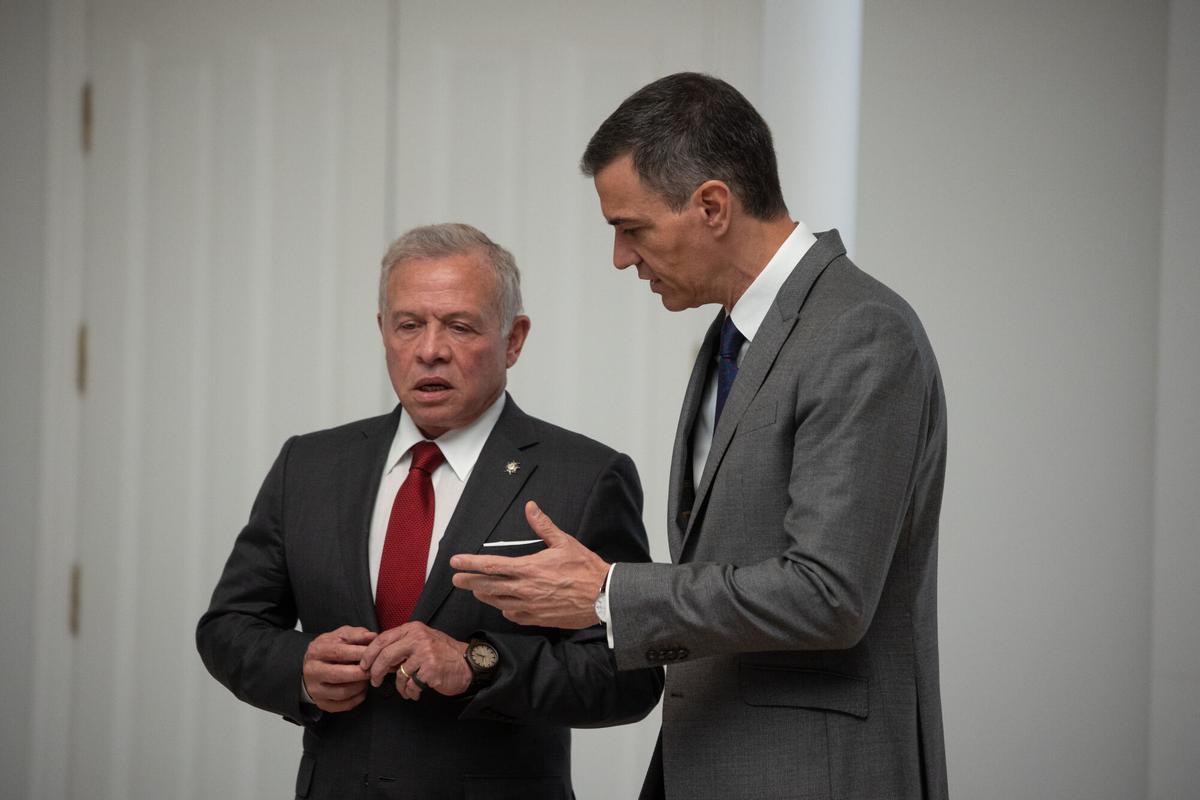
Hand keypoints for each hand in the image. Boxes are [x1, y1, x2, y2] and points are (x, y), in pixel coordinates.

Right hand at [302, 625, 375, 712]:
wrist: (312, 666)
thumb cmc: (330, 649)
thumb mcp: (340, 636)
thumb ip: (357, 634)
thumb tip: (372, 636)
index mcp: (316, 651)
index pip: (339, 653)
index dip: (359, 653)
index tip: (374, 653)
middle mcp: (312, 671)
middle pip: (340, 675)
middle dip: (361, 672)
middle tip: (374, 669)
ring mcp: (315, 690)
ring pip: (343, 692)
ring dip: (361, 686)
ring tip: (368, 678)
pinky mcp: (322, 703)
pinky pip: (344, 705)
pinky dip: (358, 698)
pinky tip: (362, 689)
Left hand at [358, 621, 471, 699]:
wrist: (467, 663)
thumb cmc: (443, 654)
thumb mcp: (422, 640)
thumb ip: (402, 645)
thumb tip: (377, 658)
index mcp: (413, 629)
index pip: (382, 639)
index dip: (369, 654)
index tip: (364, 665)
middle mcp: (418, 638)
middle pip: (386, 655)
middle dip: (376, 672)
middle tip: (375, 681)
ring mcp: (425, 654)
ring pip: (399, 674)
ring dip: (399, 687)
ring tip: (405, 690)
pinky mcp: (430, 670)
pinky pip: (411, 685)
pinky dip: (411, 692)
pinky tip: (416, 692)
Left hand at [450, 500, 609, 628]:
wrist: (603, 597)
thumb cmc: (585, 568)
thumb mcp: (564, 542)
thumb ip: (543, 525)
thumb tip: (530, 507)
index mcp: (529, 568)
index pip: (492, 565)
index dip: (471, 563)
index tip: (455, 562)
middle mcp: (525, 589)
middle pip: (488, 586)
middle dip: (470, 582)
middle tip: (456, 580)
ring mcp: (530, 606)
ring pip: (498, 601)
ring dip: (484, 595)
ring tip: (475, 591)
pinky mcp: (538, 619)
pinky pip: (514, 615)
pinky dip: (505, 609)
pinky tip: (502, 606)